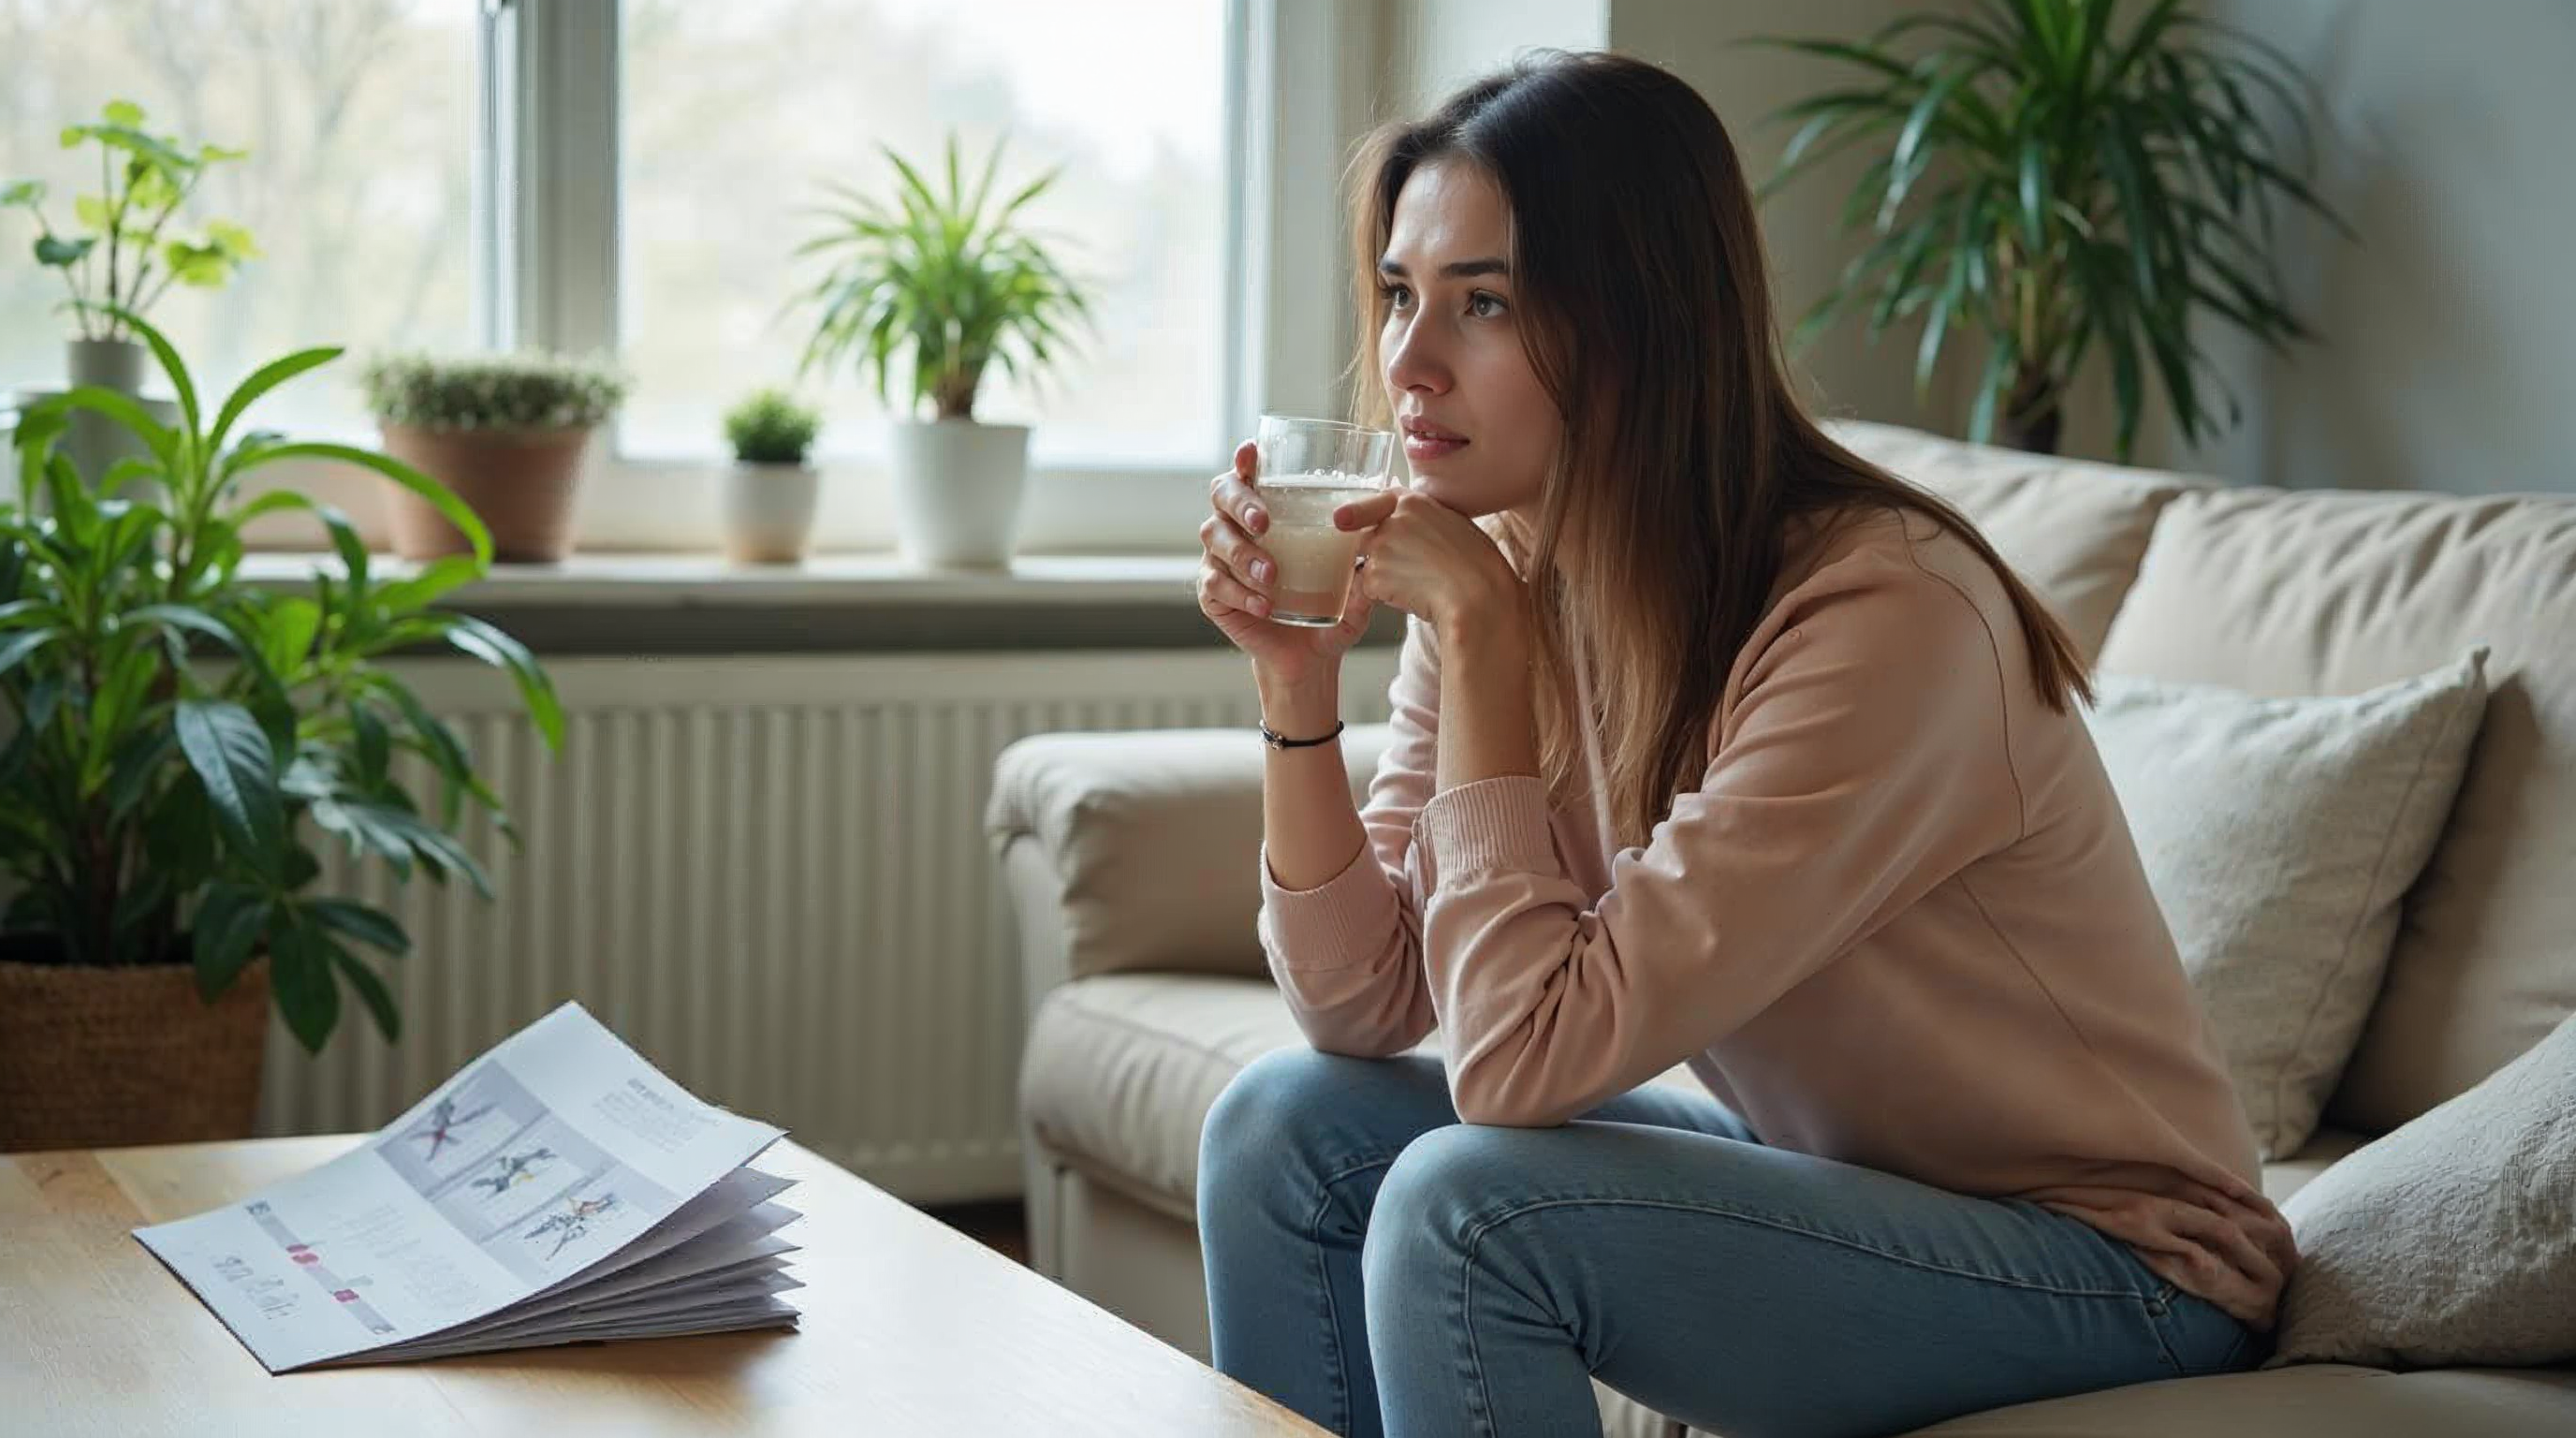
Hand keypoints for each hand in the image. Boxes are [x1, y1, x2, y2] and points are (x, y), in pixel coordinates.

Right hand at [1197, 440, 1375, 687]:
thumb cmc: (1329, 603)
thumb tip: (1384, 528)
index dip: (1244, 461)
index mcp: (1265, 511)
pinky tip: (1265, 605)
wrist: (1309, 654)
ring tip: (1271, 575)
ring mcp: (1218, 559)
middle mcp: (1235, 527)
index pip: (1247, 475)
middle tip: (1264, 522)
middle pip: (1221, 497)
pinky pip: (1215, 584)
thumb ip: (1367, 558)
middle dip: (1241, 504)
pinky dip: (1241, 593)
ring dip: (1243, 553)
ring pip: (1215, 539)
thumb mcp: (1354, 580)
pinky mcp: (1213, 594)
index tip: (1251, 452)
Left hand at [1337, 488, 1523, 638]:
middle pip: (1368, 535)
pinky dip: (1386, 596)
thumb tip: (1412, 527)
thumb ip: (1425, 519)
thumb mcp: (1455, 523)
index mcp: (1413, 502)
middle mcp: (1392, 519)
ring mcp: (1381, 546)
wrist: (1477, 593)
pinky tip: (1414, 595)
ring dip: (1386, 576)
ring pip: (1370, 563)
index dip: (1375, 517)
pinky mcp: (1374, 575)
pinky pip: (1370, 588)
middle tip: (1412, 568)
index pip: (1379, 502)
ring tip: (1419, 583)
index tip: (1375, 529)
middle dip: (1382, 552)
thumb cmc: (1478, 564)